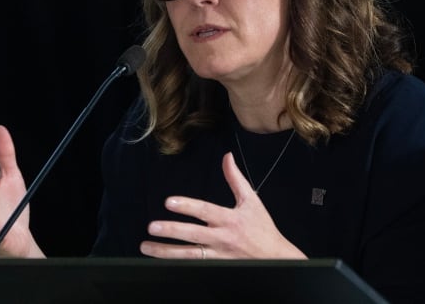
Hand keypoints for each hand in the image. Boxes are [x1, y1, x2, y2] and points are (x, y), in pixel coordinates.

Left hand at [139, 152, 306, 259]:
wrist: (277, 259)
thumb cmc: (263, 229)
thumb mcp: (251, 201)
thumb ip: (235, 178)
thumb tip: (227, 157)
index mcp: (230, 219)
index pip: (205, 211)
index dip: (186, 206)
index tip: (169, 202)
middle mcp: (222, 238)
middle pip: (192, 235)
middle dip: (171, 231)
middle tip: (152, 227)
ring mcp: (218, 256)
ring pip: (189, 255)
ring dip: (165, 252)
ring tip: (146, 247)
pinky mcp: (217, 268)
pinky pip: (195, 266)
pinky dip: (178, 264)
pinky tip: (161, 262)